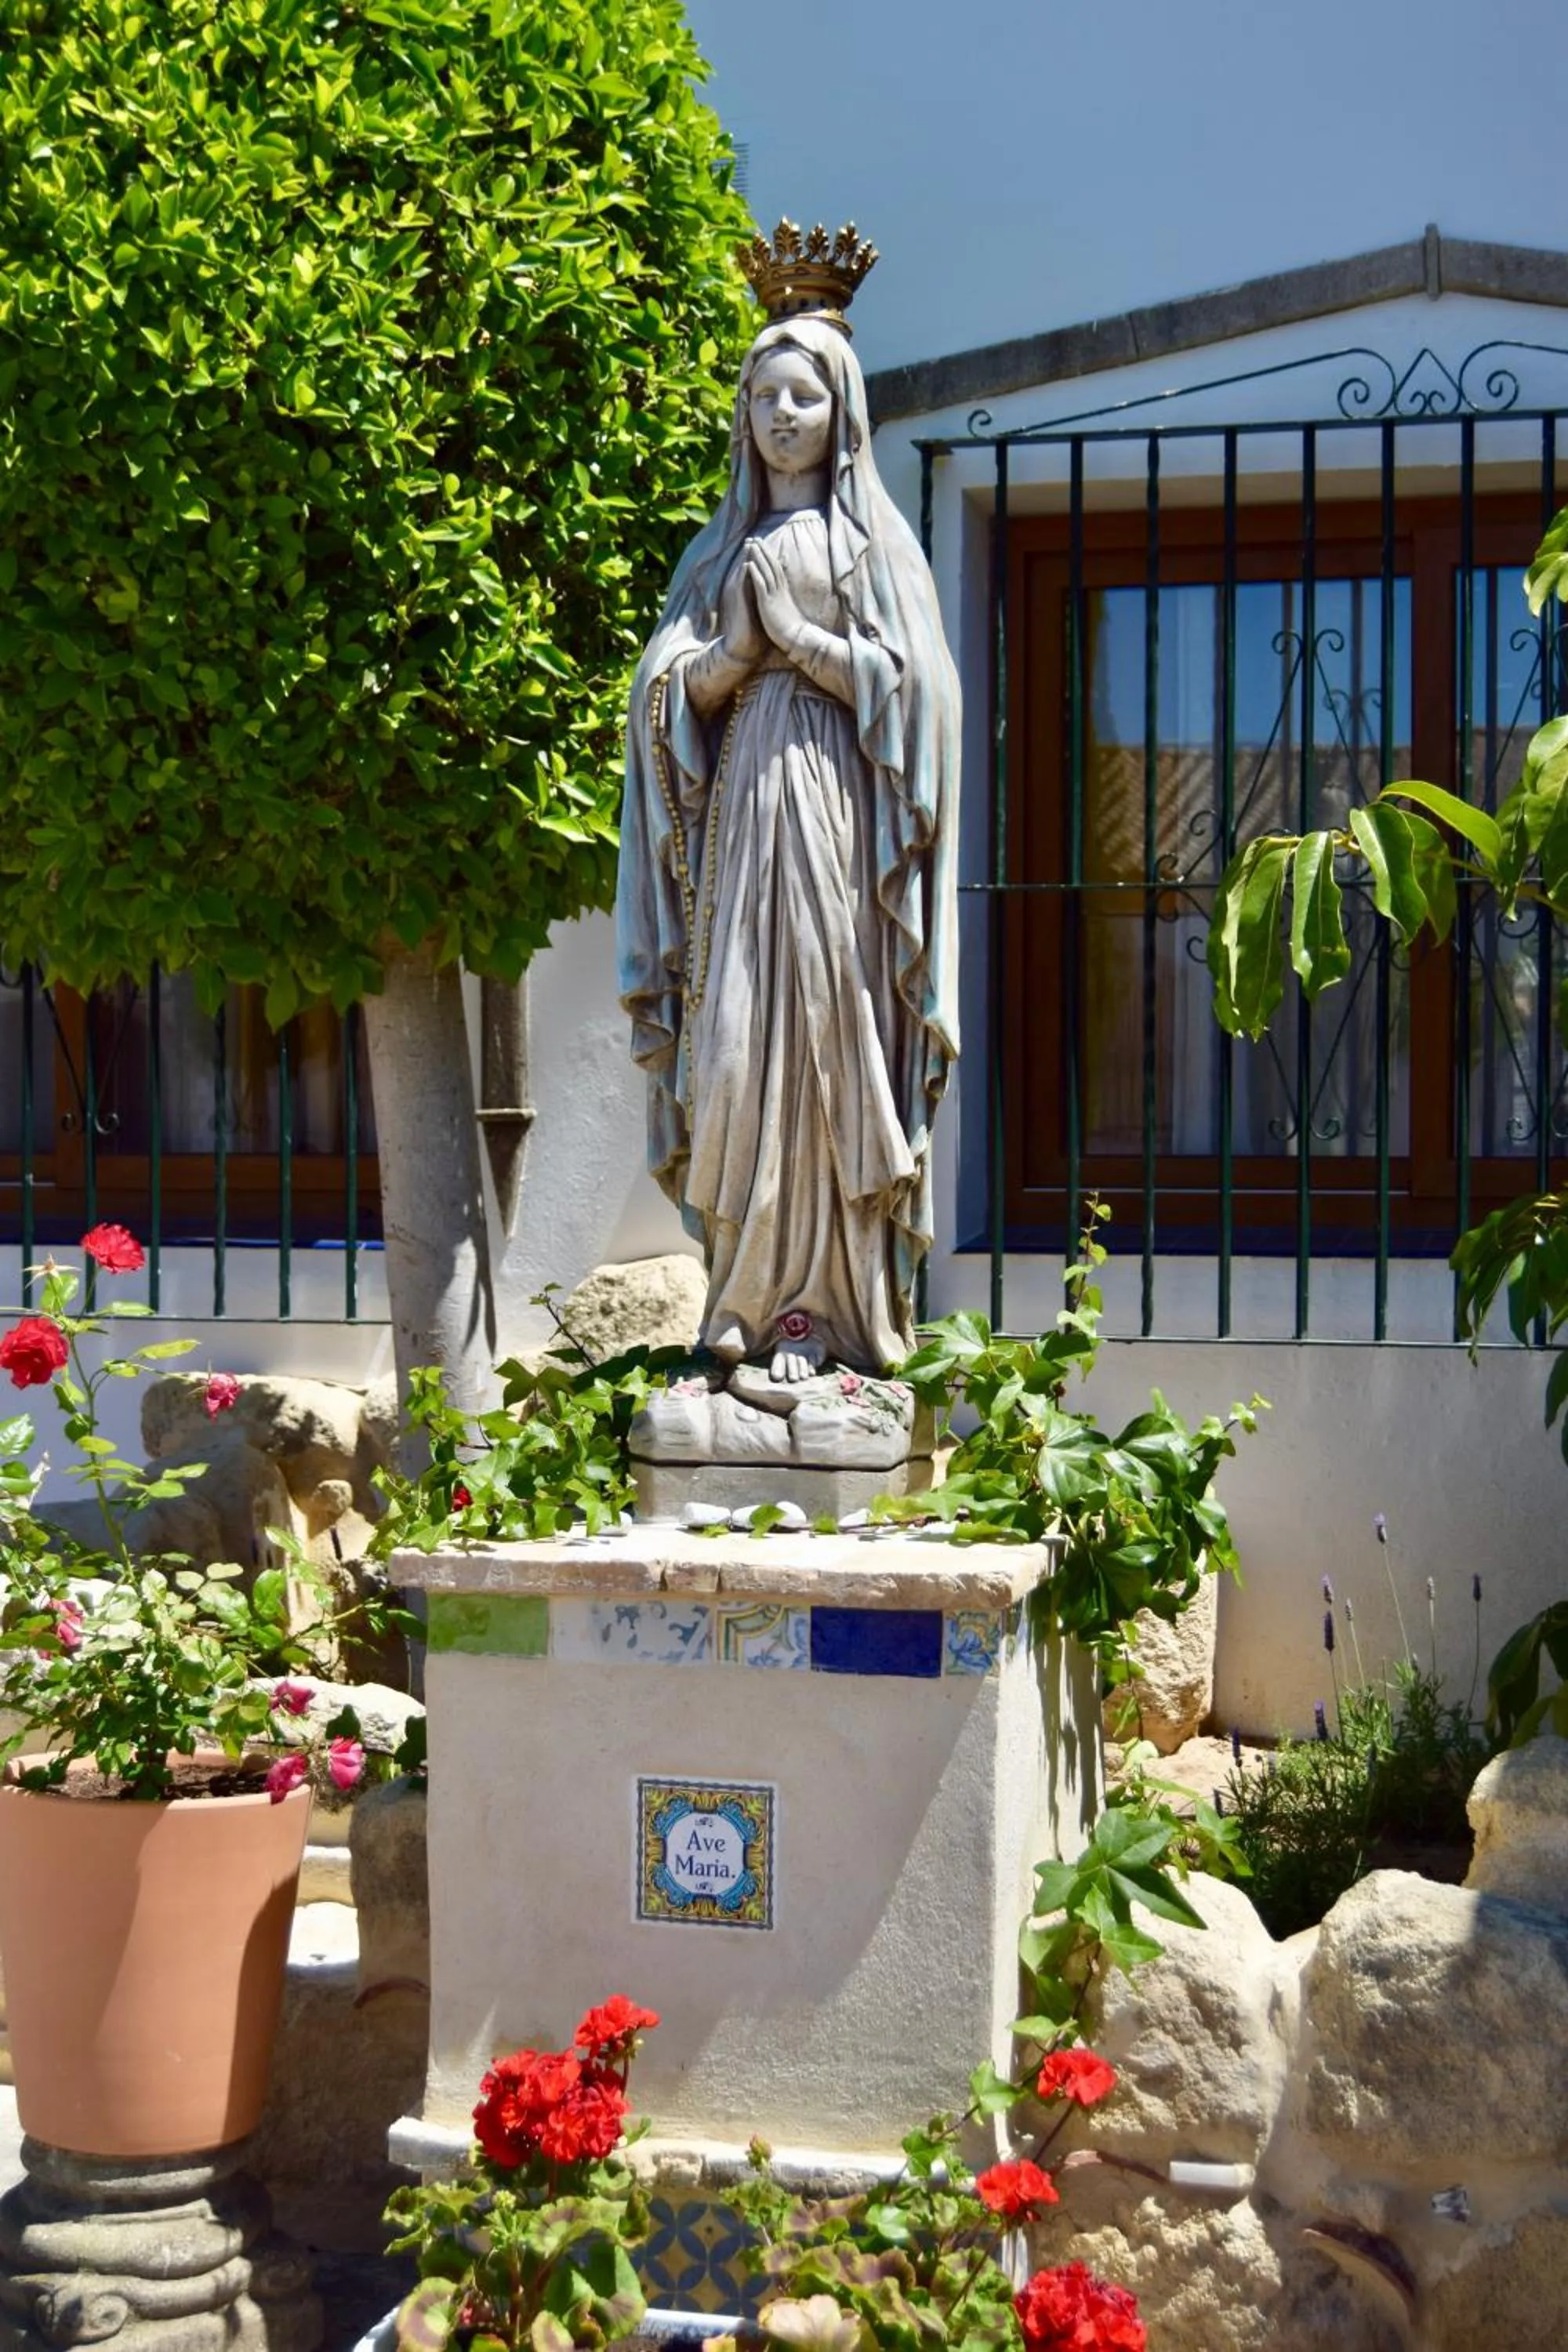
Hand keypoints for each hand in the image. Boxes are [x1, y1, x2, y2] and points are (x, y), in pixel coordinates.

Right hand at [716, 555, 763, 665]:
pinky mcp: (739, 604)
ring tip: (750, 545)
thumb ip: (764, 595)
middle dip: (751, 553)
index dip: (759, 557)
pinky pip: (740, 586)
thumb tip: (772, 588)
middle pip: (747, 567)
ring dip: (745, 559)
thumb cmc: (754, 628)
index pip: (754, 570)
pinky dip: (744, 575)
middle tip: (755, 538)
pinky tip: (747, 564)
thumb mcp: (761, 608)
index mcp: (749, 592)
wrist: (745, 644)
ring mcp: (739, 597)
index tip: (764, 545)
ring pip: (742, 573)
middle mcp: (743, 592)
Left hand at [746, 540, 809, 657]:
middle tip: (755, 538)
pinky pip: (761, 585)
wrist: (797, 638)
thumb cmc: (793, 629)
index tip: (763, 547)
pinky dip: (755, 573)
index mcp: (783, 592)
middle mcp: (779, 590)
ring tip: (750, 544)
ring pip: (766, 571)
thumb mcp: (788, 610)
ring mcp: (774, 595)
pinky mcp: (768, 603)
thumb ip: (784, 601)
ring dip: (758, 557)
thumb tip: (784, 598)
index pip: (776, 570)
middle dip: (763, 551)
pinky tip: (748, 563)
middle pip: (771, 565)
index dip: (769, 557)